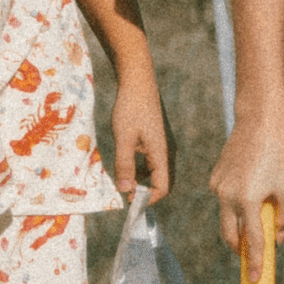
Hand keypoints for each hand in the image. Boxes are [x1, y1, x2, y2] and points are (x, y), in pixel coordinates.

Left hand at [110, 56, 172, 200]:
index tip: (130, 201)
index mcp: (160, 153)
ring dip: (138, 180)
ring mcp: (158, 145)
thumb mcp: (124, 137)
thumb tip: (125, 190)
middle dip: (142, 191)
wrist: (137, 82)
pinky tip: (122, 164)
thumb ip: (124, 164)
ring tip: (120, 180)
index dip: (149, 198)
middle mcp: (163, 151)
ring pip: (152, 172)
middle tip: (122, 192)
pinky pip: (148, 161)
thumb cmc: (130, 108)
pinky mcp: (152, 140)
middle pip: (159, 181)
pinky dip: (137, 168)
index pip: (162, 186)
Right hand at [209, 106, 283, 283]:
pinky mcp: (214, 178)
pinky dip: (235, 204)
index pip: (253, 240)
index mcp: (248, 200)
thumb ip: (283, 218)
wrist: (258, 124)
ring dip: (239, 224)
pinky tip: (248, 189)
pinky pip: (224, 199)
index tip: (255, 279)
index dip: (256, 262)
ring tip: (254, 218)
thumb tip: (276, 238)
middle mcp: (227, 196)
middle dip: (239, 248)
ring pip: (226, 217)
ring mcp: (217, 187)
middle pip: (230, 234)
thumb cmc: (277, 156)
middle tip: (250, 256)